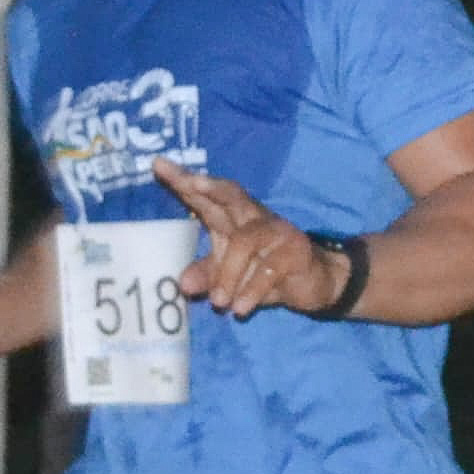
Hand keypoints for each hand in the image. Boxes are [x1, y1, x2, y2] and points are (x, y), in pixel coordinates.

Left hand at [156, 159, 340, 318]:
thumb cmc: (264, 271)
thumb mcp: (229, 274)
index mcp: (233, 218)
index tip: (158, 165)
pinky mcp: (295, 252)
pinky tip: (240, 308)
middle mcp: (253, 218)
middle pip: (231, 195)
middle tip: (193, 183)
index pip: (206, 196)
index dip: (184, 180)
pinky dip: (252, 291)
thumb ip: (206, 274)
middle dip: (210, 187)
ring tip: (218, 303)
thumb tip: (183, 285)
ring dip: (227, 274)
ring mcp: (277, 232)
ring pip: (245, 242)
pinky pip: (269, 270)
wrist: (314, 282)